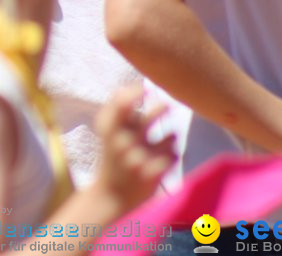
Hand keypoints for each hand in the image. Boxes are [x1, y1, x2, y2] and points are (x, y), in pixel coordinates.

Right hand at [90, 84, 176, 212]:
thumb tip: (136, 85)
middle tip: (167, 106)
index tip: (146, 89)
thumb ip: (119, 111)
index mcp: (109, 130)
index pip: (120, 103)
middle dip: (161, 109)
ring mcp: (138, 160)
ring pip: (169, 138)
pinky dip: (174, 155)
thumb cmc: (112, 157)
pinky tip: (168, 158)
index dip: (136, 92)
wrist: (110, 195)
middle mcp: (122, 143)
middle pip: (148, 119)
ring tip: (170, 137)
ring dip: (172, 136)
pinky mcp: (151, 175)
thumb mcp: (107, 133)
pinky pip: (174, 156)